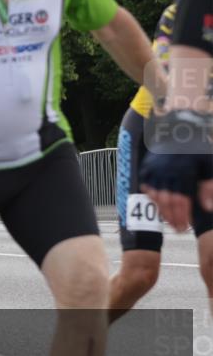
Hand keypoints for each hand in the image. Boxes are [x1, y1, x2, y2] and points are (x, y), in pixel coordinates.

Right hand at [139, 110, 212, 230]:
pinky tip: (159, 204)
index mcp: (183, 171)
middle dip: (173, 217)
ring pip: (156, 195)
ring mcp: (154, 168)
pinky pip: (147, 186)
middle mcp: (166, 171)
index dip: (184, 216)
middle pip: (167, 201)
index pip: (182, 200)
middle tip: (178, 229)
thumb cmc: (199, 145)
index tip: (186, 227)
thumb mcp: (209, 165)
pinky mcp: (148, 166)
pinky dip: (152, 197)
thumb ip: (208, 187)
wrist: (180, 126)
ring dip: (162, 210)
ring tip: (169, 221)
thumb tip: (208, 208)